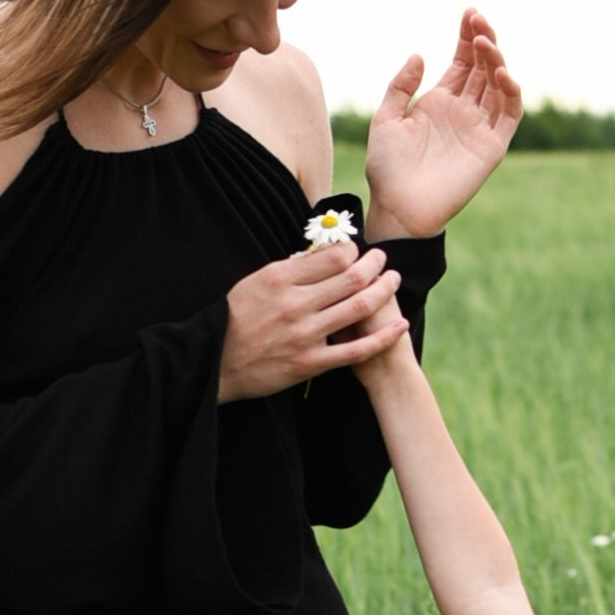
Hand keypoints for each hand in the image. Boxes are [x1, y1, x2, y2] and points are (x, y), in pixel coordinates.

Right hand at [218, 238, 404, 402]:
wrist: (214, 362)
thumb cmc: (234, 319)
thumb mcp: (255, 282)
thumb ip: (290, 269)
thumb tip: (322, 254)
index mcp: (280, 279)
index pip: (333, 256)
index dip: (353, 250)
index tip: (357, 251)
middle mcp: (296, 304)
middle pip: (352, 277)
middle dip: (376, 265)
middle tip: (384, 260)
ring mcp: (305, 335)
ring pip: (359, 307)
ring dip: (385, 291)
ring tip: (394, 281)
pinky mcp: (311, 363)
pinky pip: (356, 350)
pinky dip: (383, 337)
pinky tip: (400, 325)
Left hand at [363, 9, 523, 237]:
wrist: (397, 207)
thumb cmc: (387, 168)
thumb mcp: (385, 119)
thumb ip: (400, 86)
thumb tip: (420, 54)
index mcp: (439, 102)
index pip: (462, 62)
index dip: (467, 37)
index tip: (469, 13)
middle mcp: (463, 112)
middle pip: (482, 68)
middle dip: (483, 41)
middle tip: (478, 20)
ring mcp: (479, 128)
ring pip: (498, 86)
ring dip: (496, 61)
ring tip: (485, 43)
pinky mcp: (491, 147)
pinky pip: (509, 115)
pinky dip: (511, 93)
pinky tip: (501, 73)